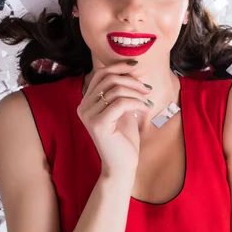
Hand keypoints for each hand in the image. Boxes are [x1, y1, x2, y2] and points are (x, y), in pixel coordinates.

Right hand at [77, 60, 152, 174]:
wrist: (122, 165)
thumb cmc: (124, 139)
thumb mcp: (123, 109)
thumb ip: (121, 91)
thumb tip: (130, 69)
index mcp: (86, 102)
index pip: (100, 74)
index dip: (119, 66)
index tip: (136, 66)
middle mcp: (83, 107)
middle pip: (108, 79)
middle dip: (132, 81)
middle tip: (147, 90)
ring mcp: (88, 115)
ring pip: (116, 90)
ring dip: (137, 93)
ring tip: (148, 101)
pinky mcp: (98, 124)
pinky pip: (121, 103)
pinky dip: (137, 103)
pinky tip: (145, 109)